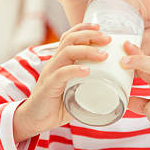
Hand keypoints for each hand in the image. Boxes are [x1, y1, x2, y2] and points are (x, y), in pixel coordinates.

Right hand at [13, 23, 110, 141]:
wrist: (34, 121)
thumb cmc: (57, 106)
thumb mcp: (76, 92)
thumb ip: (90, 87)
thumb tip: (116, 89)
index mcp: (60, 62)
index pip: (69, 37)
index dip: (84, 29)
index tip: (101, 29)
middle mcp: (54, 63)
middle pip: (70, 39)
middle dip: (90, 36)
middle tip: (108, 39)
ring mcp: (50, 73)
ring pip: (66, 52)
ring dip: (87, 51)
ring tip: (103, 55)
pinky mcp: (48, 87)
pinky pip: (61, 74)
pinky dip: (75, 70)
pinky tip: (87, 71)